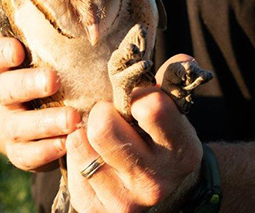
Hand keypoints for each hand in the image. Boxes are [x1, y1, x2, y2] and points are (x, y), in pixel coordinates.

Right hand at [0, 37, 80, 171]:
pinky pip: (25, 155)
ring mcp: (10, 124)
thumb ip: (69, 45)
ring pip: (15, 124)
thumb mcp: (61, 58)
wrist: (43, 118)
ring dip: (43, 122)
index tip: (18, 51)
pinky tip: (65, 144)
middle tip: (53, 80)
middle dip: (28, 84)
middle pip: (5, 88)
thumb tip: (95, 22)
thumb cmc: (64, 76)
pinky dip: (44, 151)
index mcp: (10, 68)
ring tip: (72, 119)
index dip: (3, 53)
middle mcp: (6, 95)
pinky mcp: (20, 151)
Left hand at [66, 54, 202, 211]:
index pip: (150, 107)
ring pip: (80, 147)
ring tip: (101, 139)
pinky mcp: (97, 212)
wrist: (164, 191)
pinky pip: (71, 169)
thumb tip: (183, 58)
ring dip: (85, 135)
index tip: (136, 100)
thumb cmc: (164, 140)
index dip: (137, 95)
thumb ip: (172, 82)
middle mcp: (155, 181)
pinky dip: (78, 158)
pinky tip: (94, 159)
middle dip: (102, 113)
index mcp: (180, 151)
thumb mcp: (175, 113)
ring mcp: (126, 202)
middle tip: (109, 115)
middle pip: (102, 128)